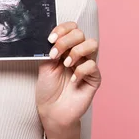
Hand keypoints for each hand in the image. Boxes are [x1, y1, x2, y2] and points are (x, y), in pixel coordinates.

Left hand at [36, 22, 100, 138]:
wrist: (52, 110)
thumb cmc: (48, 88)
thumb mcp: (44, 64)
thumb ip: (50, 49)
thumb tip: (51, 36)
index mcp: (66, 48)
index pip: (71, 28)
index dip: (62, 29)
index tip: (50, 39)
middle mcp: (78, 53)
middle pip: (81, 34)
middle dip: (66, 41)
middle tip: (55, 54)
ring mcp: (87, 65)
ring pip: (92, 44)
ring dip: (76, 51)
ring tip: (65, 64)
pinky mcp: (94, 78)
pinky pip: (92, 66)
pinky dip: (80, 71)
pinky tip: (72, 80)